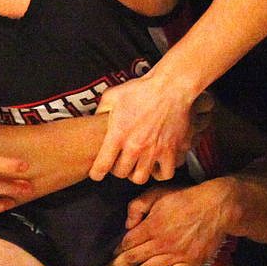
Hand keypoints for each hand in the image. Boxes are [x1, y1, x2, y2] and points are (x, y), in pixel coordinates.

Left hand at [89, 76, 213, 182]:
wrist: (170, 87)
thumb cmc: (142, 90)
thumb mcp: (112, 96)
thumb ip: (101, 110)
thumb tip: (95, 119)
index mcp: (118, 135)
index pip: (102, 166)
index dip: (97, 173)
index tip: (97, 173)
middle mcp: (135, 146)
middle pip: (121, 174)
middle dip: (117, 170)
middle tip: (119, 162)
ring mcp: (153, 151)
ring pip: (141, 178)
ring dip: (136, 173)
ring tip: (136, 165)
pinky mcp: (171, 151)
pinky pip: (165, 174)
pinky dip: (160, 173)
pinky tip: (157, 165)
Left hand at [95, 177, 229, 265]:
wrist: (216, 207)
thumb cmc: (185, 198)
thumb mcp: (157, 193)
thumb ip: (137, 206)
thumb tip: (127, 225)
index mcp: (152, 226)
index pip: (128, 243)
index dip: (116, 252)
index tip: (107, 259)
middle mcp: (161, 243)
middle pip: (133, 259)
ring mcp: (176, 255)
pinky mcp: (190, 263)